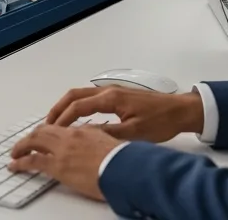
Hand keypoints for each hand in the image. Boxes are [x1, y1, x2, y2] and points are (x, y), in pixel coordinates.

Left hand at [8, 124, 118, 201]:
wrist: (127, 170)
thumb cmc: (126, 161)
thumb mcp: (114, 144)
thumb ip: (100, 140)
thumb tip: (94, 141)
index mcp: (85, 131)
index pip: (61, 127)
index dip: (49, 131)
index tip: (44, 136)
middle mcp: (71, 136)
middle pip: (44, 130)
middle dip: (32, 136)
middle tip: (25, 143)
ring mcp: (63, 150)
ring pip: (34, 141)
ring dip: (22, 145)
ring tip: (15, 152)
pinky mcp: (58, 166)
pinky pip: (32, 161)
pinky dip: (20, 162)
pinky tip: (14, 165)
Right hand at [45, 86, 203, 142]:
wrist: (180, 111)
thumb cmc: (161, 120)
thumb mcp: (135, 133)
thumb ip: (109, 134)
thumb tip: (86, 137)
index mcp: (111, 99)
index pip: (78, 107)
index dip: (63, 119)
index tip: (52, 130)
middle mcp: (109, 91)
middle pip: (74, 95)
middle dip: (58, 108)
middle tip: (47, 124)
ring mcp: (113, 92)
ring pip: (81, 94)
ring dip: (67, 106)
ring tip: (57, 121)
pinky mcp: (117, 96)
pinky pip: (90, 97)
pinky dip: (77, 105)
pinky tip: (78, 118)